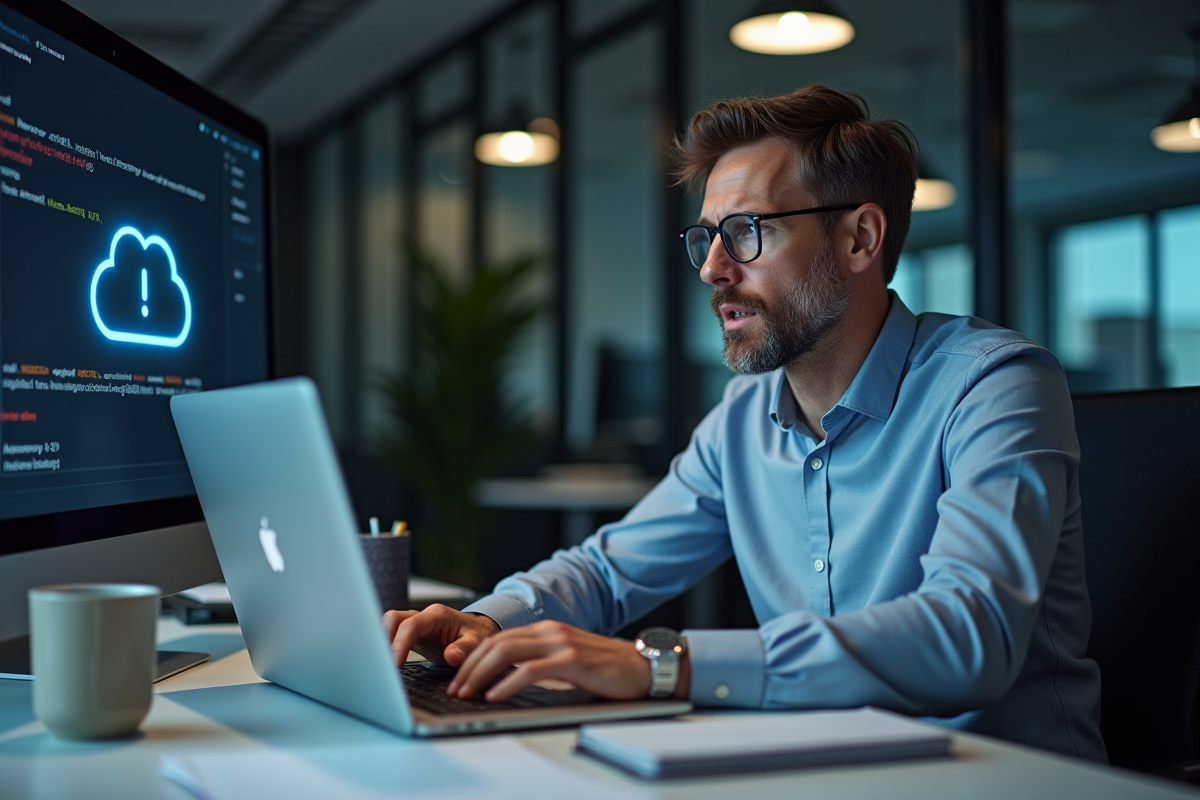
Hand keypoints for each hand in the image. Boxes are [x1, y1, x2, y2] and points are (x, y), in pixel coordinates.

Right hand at [384, 604, 499, 666]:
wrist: (477, 632)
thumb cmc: (476, 635)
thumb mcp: (476, 642)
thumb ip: (465, 649)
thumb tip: (452, 656)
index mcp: (437, 615)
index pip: (411, 625)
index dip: (400, 644)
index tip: (396, 663)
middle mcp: (422, 616)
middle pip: (393, 619)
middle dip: (383, 639)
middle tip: (382, 664)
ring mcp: (415, 624)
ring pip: (389, 625)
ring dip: (382, 642)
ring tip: (380, 665)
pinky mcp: (411, 635)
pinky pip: (392, 635)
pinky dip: (386, 647)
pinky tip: (385, 663)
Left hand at [446, 620, 652, 702]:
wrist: (642, 665)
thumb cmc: (606, 667)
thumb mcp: (566, 659)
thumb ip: (540, 662)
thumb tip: (505, 680)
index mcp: (546, 630)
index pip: (498, 639)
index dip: (473, 658)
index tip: (458, 678)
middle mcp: (550, 631)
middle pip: (496, 644)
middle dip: (469, 667)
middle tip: (455, 688)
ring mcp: (560, 643)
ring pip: (506, 653)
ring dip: (480, 675)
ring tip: (467, 693)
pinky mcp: (571, 660)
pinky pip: (529, 671)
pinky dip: (507, 683)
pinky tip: (495, 695)